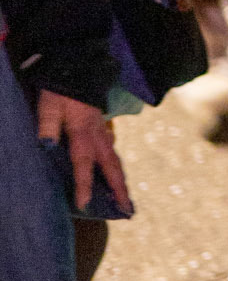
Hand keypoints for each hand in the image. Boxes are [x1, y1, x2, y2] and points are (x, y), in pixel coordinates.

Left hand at [36, 91, 130, 214]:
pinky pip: (112, 153)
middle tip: (127, 211)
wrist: (78, 69)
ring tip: (126, 201)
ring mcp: (102, 132)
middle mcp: (97, 136)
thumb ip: (47, 125)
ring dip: (121, 182)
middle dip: (119, 190)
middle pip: (112, 167)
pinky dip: (116, 169)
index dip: (84, 184)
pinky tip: (115, 176)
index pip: (83, 163)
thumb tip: (47, 145)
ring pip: (115, 161)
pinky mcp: (102, 129)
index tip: (84, 204)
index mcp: (83, 133)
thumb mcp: (49, 106)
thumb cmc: (61, 90)